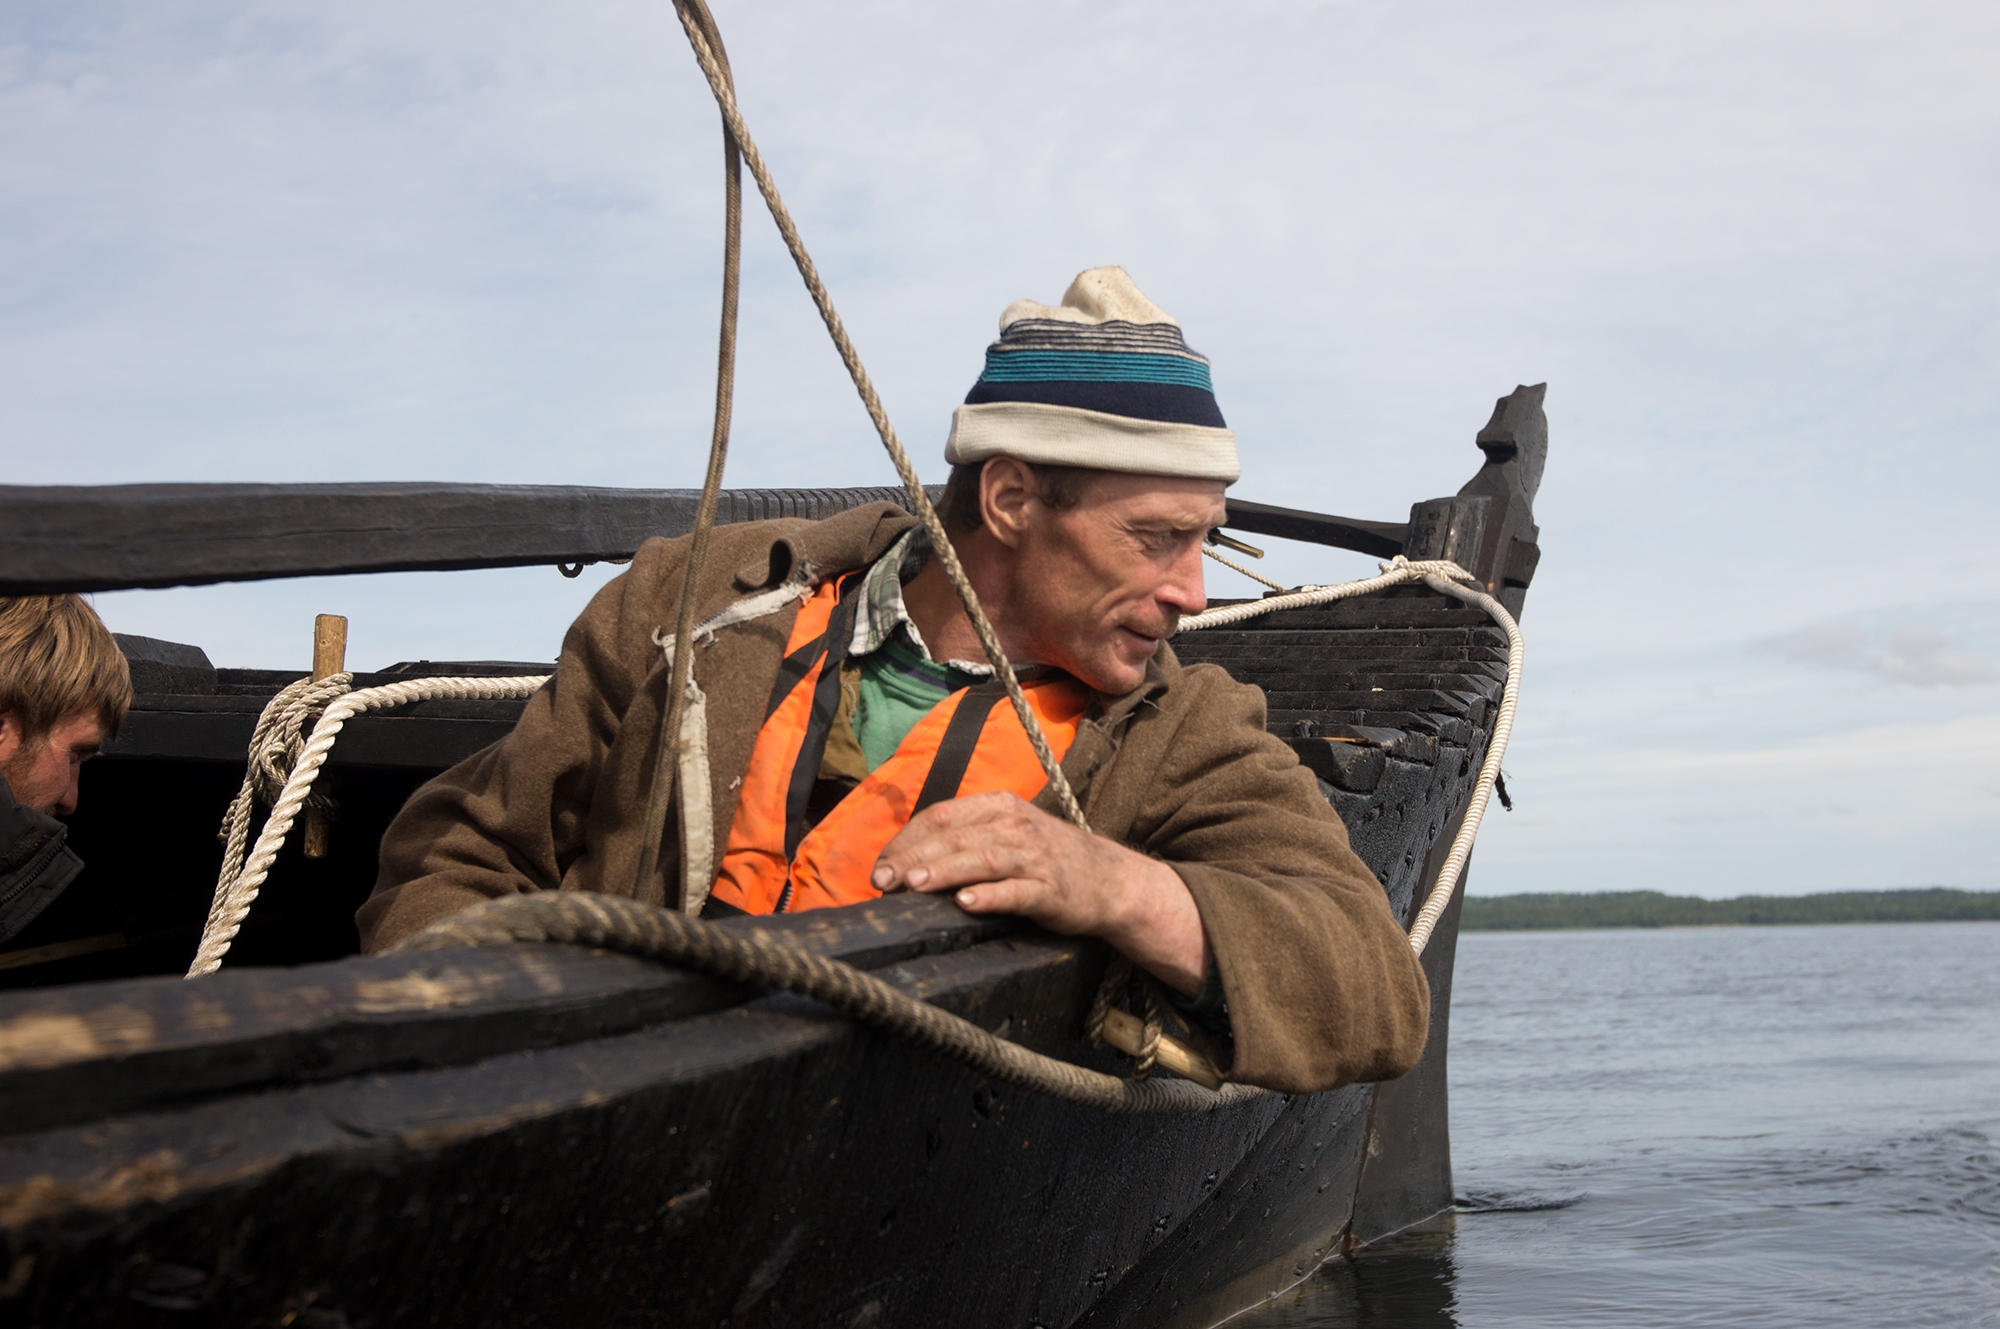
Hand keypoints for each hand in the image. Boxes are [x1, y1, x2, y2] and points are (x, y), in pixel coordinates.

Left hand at [870, 791, 1210, 995]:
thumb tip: (908, 858)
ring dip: (944, 871)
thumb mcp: (1009, 833)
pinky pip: (1017, 891)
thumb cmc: (1049, 859)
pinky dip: (991, 896)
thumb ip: (966, 838)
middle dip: (913, 857)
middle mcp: (1016, 826)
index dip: (906, 839)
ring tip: (914, 884)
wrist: (1112, 881)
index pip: (942, 815)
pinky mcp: (1052, 891)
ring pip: (981, 859)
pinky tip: (967, 903)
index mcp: (1000, 806)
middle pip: (954, 837)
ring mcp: (1036, 858)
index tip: (880, 865)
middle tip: (882, 879)